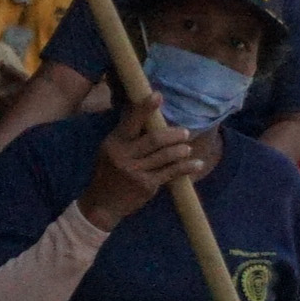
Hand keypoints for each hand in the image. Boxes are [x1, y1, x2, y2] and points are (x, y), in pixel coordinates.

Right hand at [79, 103, 201, 229]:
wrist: (103, 205)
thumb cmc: (108, 173)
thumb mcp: (109, 150)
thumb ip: (126, 135)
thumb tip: (146, 114)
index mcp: (115, 143)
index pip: (131, 122)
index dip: (145, 108)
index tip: (158, 96)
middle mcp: (124, 156)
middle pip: (154, 139)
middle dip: (173, 134)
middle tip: (185, 133)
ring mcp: (136, 172)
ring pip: (165, 156)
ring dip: (180, 150)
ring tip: (187, 147)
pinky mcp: (147, 185)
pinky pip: (171, 173)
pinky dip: (186, 167)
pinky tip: (196, 163)